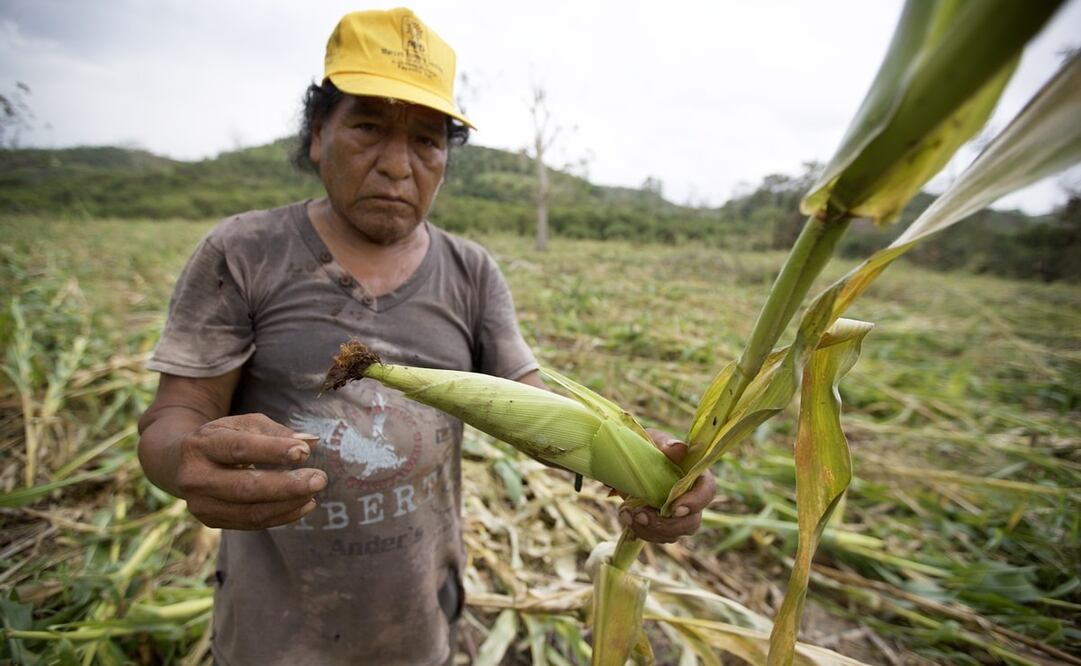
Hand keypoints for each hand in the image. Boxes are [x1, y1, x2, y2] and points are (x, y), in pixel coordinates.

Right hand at [172, 413, 326, 529]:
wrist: (180, 463)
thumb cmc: (223, 438)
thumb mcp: (243, 424)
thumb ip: (276, 432)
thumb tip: (311, 442)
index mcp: (201, 445)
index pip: (239, 449)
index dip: (273, 451)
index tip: (304, 452)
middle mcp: (195, 478)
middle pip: (245, 487)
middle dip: (287, 485)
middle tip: (320, 479)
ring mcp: (201, 504)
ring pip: (251, 511)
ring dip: (288, 504)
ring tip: (314, 492)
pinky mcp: (211, 521)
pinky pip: (252, 523)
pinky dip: (282, 516)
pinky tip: (304, 505)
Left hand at [617, 428, 715, 542]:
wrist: (627, 461)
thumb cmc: (647, 446)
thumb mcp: (653, 440)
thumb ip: (665, 444)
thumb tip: (678, 448)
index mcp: (695, 475)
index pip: (707, 491)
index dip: (696, 502)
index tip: (675, 508)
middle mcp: (691, 499)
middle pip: (691, 522)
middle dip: (666, 524)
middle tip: (641, 514)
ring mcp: (677, 516)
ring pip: (673, 534)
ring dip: (649, 529)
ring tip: (627, 513)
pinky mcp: (662, 525)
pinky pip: (656, 536)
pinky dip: (640, 530)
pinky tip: (625, 515)